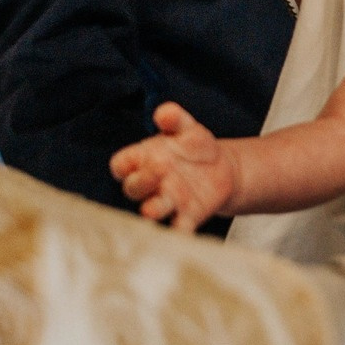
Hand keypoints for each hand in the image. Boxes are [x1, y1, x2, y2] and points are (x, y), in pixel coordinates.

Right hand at [110, 101, 238, 230]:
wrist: (223, 168)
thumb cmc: (195, 147)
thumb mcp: (187, 128)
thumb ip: (174, 118)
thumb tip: (163, 113)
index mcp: (143, 160)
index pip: (121, 165)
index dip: (123, 165)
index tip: (132, 161)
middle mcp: (151, 183)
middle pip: (133, 188)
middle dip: (140, 183)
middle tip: (156, 173)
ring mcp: (168, 201)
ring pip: (151, 210)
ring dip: (151, 211)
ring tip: (152, 211)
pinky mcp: (188, 215)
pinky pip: (179, 227)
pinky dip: (179, 232)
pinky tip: (182, 231)